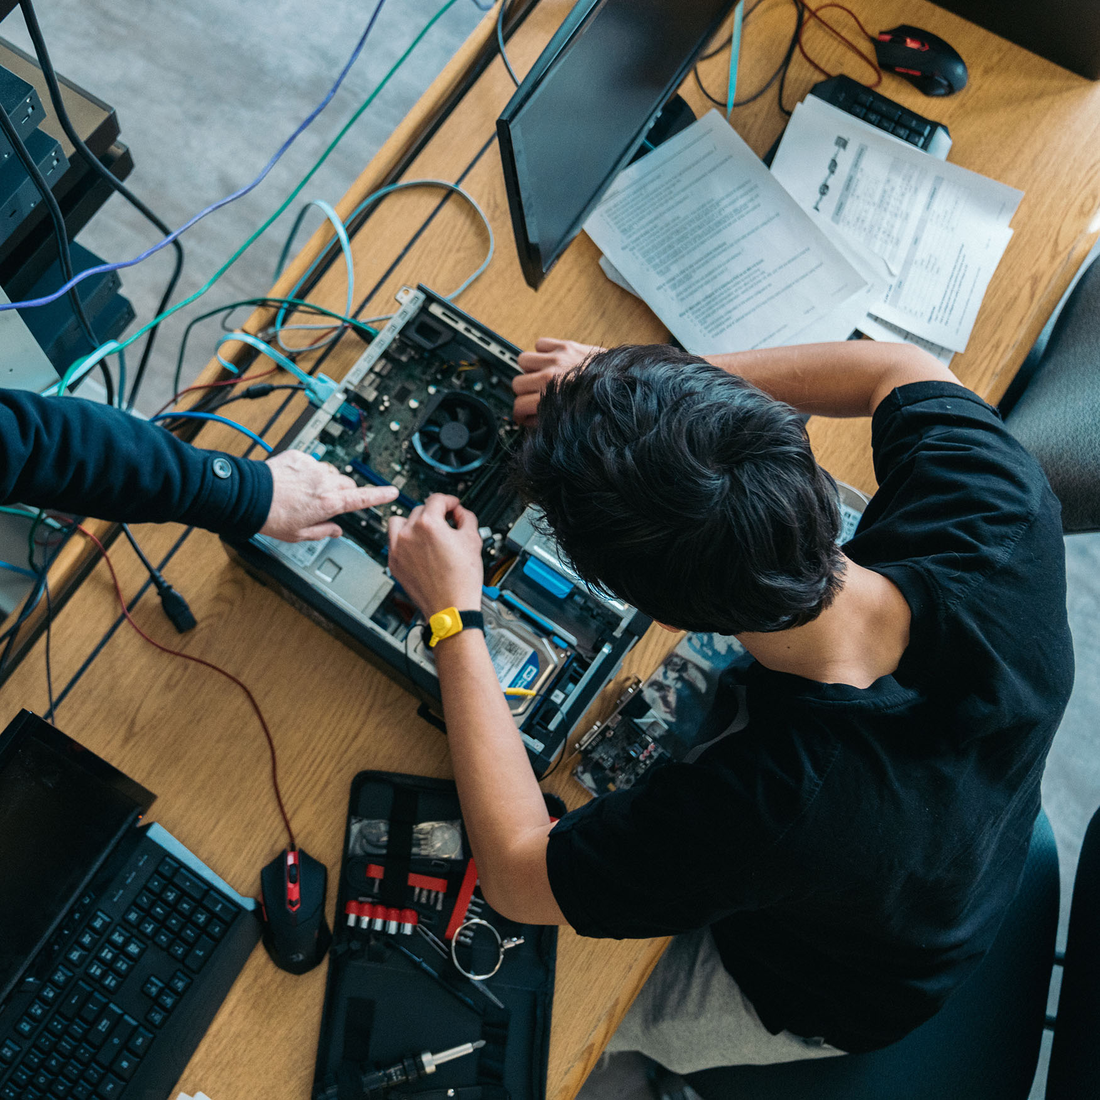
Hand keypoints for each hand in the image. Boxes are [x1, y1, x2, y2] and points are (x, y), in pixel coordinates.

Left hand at [259, 449, 398, 541]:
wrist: (248, 496)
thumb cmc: (271, 517)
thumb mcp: (299, 534)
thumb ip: (323, 531)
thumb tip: (335, 530)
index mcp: (328, 503)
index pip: (362, 498)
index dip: (380, 495)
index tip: (392, 492)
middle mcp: (324, 483)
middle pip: (347, 483)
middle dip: (343, 492)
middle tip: (329, 501)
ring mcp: (312, 468)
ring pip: (330, 472)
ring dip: (325, 480)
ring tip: (307, 491)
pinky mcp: (299, 457)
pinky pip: (312, 462)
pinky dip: (308, 470)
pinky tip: (294, 480)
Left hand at [387, 494, 484, 616]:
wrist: (450, 607)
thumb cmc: (461, 580)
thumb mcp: (473, 540)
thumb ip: (467, 518)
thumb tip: (460, 513)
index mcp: (428, 524)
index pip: (436, 499)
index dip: (449, 501)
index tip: (452, 506)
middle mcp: (408, 534)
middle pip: (419, 509)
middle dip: (434, 514)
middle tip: (445, 524)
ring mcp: (398, 549)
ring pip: (399, 522)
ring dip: (413, 523)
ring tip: (426, 533)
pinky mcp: (393, 563)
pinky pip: (394, 543)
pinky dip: (404, 541)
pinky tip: (419, 549)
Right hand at [513, 338, 603, 425]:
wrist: (625, 383)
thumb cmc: (601, 401)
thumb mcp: (571, 419)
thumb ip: (547, 420)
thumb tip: (529, 420)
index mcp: (552, 397)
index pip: (518, 405)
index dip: (519, 414)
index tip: (523, 414)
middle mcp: (551, 376)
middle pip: (516, 383)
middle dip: (523, 392)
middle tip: (533, 396)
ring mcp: (557, 358)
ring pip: (523, 360)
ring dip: (530, 369)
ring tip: (541, 375)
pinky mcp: (566, 345)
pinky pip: (540, 343)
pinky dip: (543, 350)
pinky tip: (552, 360)